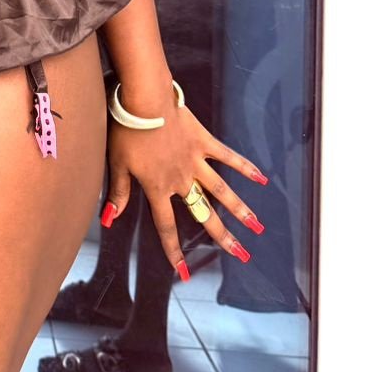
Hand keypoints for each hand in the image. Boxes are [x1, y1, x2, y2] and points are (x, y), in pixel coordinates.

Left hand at [103, 88, 268, 277]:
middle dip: (222, 236)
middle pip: (204, 213)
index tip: (184, 271)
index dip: (174, 250)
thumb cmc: (126, 130)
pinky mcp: (203, 141)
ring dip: (240, 209)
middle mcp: (181, 179)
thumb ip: (118, 192)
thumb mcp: (116, 162)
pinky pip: (227, 156)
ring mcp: (195, 160)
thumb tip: (110, 219)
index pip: (166, 226)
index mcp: (158, 187)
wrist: (144, 100)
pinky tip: (261, 178)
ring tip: (257, 226)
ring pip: (222, 190)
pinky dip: (244, 166)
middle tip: (241, 255)